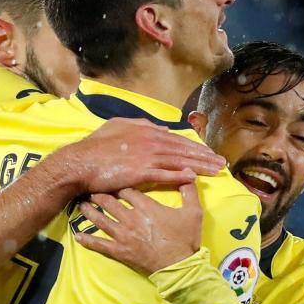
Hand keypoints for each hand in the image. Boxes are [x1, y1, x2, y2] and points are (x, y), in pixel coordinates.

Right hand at [45, 118, 225, 195]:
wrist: (81, 161)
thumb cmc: (96, 146)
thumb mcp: (118, 127)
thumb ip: (139, 126)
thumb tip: (159, 129)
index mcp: (146, 130)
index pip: (177, 139)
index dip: (194, 147)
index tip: (208, 153)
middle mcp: (150, 140)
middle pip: (184, 149)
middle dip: (205, 156)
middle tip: (222, 163)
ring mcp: (147, 155)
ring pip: (179, 161)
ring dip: (200, 166)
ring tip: (216, 171)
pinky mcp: (140, 171)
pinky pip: (165, 173)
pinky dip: (180, 175)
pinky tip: (194, 178)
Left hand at [74, 184, 203, 273]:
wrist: (179, 266)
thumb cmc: (186, 239)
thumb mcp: (193, 212)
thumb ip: (189, 191)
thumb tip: (189, 175)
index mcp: (146, 207)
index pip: (127, 190)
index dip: (119, 184)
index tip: (113, 180)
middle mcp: (130, 218)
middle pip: (109, 202)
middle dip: (99, 194)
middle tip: (90, 188)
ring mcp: (122, 235)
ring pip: (100, 220)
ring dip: (89, 211)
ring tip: (80, 205)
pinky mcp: (119, 251)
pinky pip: (99, 245)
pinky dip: (87, 240)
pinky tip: (77, 235)